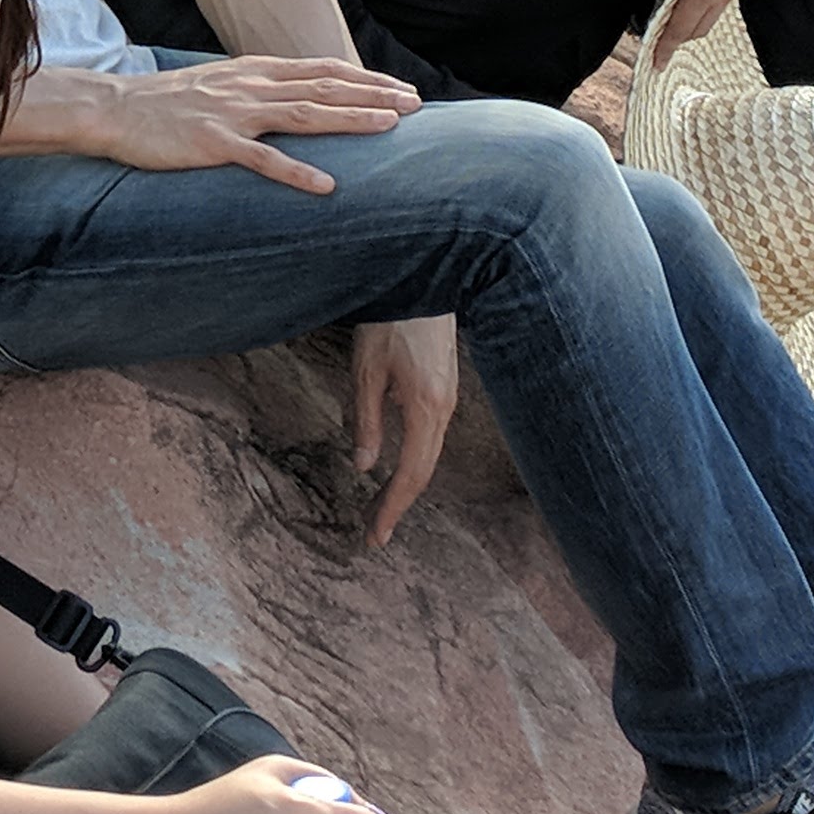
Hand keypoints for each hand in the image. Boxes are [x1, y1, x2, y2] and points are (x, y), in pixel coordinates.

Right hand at [92, 57, 414, 192]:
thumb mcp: (222, 86)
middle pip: (324, 87)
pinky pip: (261, 159)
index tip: (402, 89)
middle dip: (373, 94)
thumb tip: (298, 100)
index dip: (366, 79)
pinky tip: (326, 184)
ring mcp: (233, 113)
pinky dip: (296, 171)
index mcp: (255, 72)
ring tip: (388, 127)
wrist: (116, 108)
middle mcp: (251, 86)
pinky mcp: (213, 142)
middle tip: (416, 106)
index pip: (323, 71)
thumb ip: (260, 91)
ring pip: (304, 114)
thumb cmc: (169, 104)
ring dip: (349, 119)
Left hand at [350, 317, 462, 544]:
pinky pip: (431, 437)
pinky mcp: (446, 388)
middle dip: (397, 505)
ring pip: (429, 456)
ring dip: (405, 485)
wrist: (428, 278)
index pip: (410, 475)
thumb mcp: (367, 370)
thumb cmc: (392, 321)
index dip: (392, 508)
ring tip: (380, 508)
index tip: (374, 535)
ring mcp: (449, 399)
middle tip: (373, 532)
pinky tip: (396, 469)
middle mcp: (444, 409)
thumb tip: (365, 467)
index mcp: (426, 409)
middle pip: (423, 472)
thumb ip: (367, 420)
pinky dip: (414, 461)